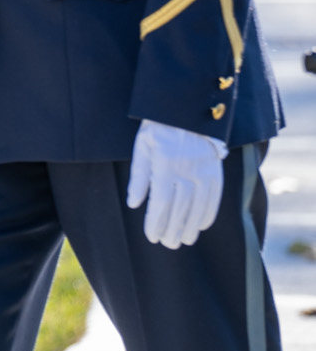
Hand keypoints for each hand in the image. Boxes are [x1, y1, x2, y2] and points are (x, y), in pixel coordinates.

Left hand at [126, 118, 225, 248]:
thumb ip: (139, 175)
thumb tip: (134, 204)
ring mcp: (204, 169)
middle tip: (168, 244)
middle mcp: (187, 169)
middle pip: (181, 207)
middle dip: (173, 229)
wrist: (187, 105)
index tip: (152, 236)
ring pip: (199, 205)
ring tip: (185, 240)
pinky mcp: (215, 168)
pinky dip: (209, 212)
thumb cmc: (158, 125)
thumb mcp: (143, 145)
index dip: (156, 222)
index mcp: (165, 163)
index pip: (161, 201)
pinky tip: (202, 225)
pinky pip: (214, 195)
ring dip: (191, 226)